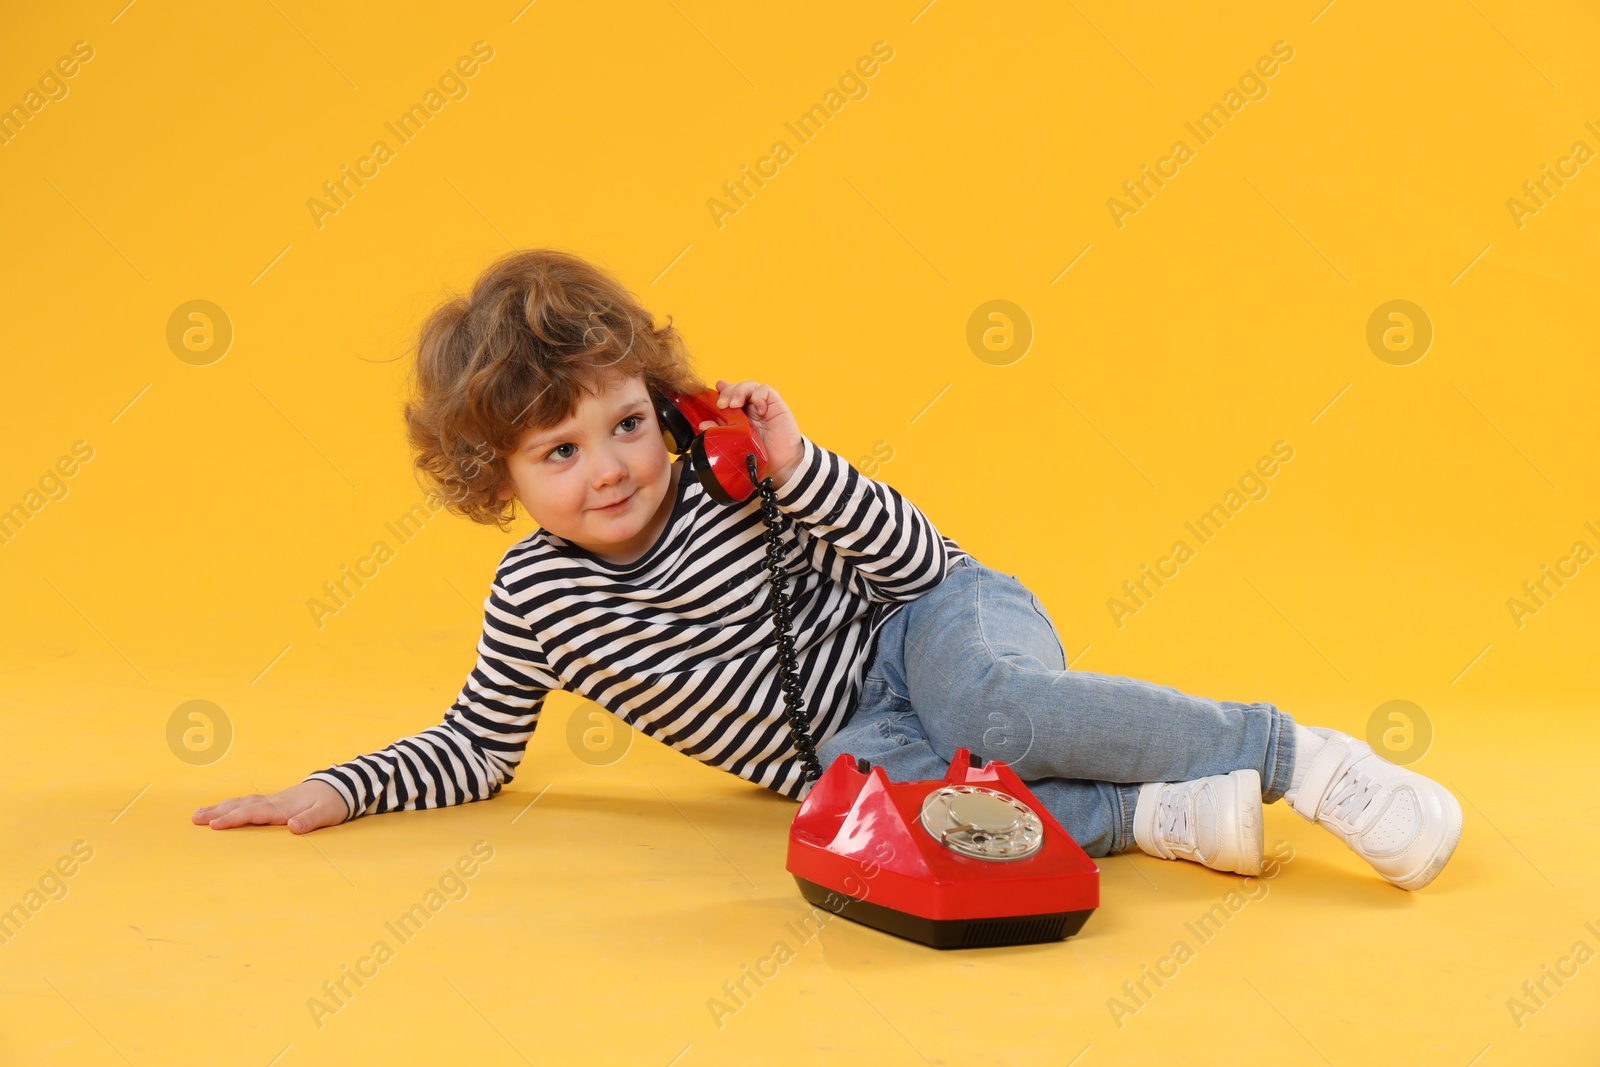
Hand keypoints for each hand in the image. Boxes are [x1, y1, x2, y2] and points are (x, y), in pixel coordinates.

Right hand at [192, 780, 347, 833]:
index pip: (254, 813)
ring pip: (241, 802)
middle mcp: (274, 801)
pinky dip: (232, 805)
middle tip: (194, 818)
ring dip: (220, 807)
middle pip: (241, 806)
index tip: (214, 825)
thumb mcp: (326, 814)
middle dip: (217, 812)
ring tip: (199, 814)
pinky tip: (221, 809)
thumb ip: (310, 820)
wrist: (339, 786)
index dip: (234, 819)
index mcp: (283, 806)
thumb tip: (293, 827)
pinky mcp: (273, 801)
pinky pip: (247, 803)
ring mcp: (272, 800)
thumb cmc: (333, 803)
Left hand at [699, 378, 804, 487]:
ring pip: (748, 385)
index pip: (727, 396)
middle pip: (735, 388)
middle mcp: (748, 407)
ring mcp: (761, 405)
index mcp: (737, 415)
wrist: (780, 465)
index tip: (713, 392)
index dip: (719, 391)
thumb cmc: (758, 455)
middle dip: (726, 393)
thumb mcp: (735, 444)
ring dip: (739, 391)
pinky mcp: (775, 404)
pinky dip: (759, 397)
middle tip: (722, 405)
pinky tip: (758, 410)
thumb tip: (703, 425)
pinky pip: (765, 391)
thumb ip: (721, 432)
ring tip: (735, 404)